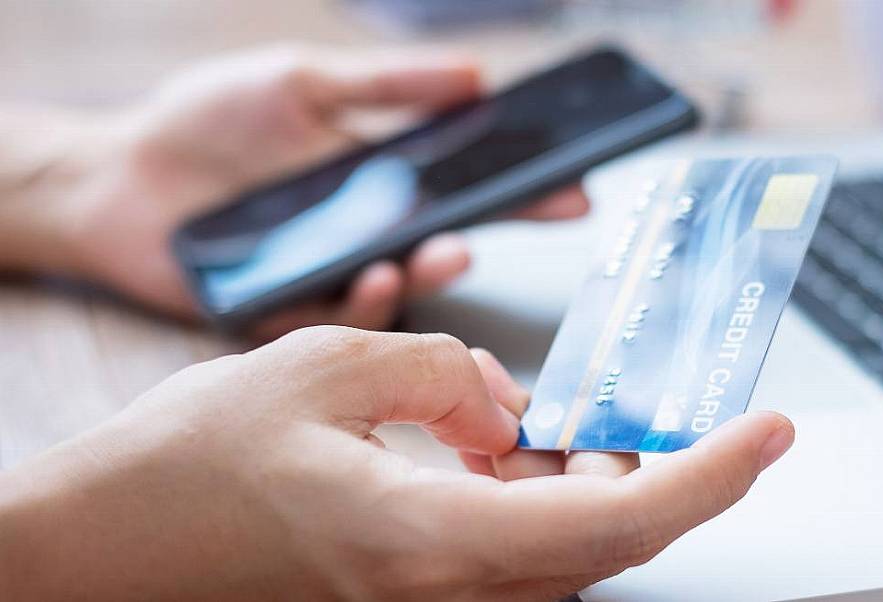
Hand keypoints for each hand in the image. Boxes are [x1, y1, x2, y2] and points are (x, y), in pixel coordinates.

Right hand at [0, 326, 793, 600]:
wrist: (103, 549)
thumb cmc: (186, 468)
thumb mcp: (318, 367)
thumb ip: (436, 368)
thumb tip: (501, 398)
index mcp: (427, 541)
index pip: (617, 520)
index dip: (710, 476)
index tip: (768, 432)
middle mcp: (441, 593)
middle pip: (605, 543)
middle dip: (651, 469)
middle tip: (649, 406)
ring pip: (561, 553)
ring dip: (588, 484)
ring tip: (568, 421)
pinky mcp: (408, 596)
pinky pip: (509, 557)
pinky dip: (535, 502)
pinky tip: (506, 453)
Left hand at [1, 45, 587, 337]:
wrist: (118, 174)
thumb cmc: (209, 122)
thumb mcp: (303, 83)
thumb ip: (386, 86)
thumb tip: (475, 77)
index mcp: (380, 181)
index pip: (467, 189)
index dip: (523, 191)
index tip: (575, 191)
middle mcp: (367, 234)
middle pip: (446, 242)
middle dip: (493, 235)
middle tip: (525, 223)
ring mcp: (331, 277)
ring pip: (403, 290)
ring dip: (432, 273)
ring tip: (443, 249)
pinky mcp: (290, 313)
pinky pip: (342, 319)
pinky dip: (368, 299)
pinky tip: (374, 272)